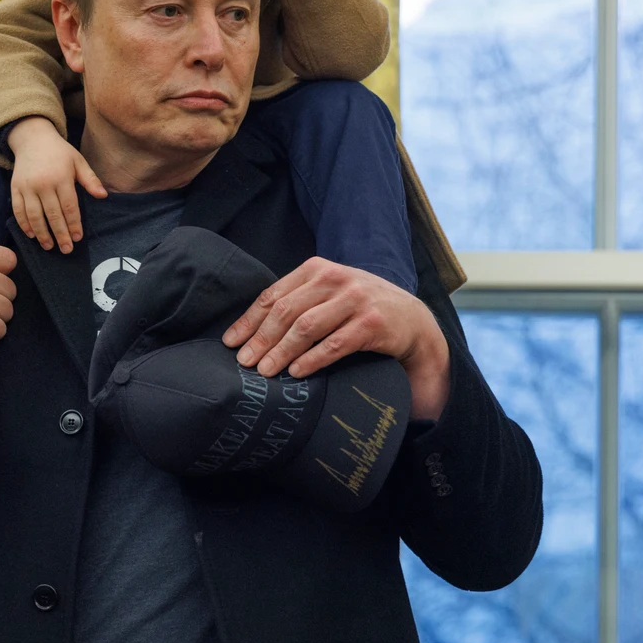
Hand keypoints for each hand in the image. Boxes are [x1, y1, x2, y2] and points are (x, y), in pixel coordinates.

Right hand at [7, 116, 106, 252]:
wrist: (32, 139)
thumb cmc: (59, 152)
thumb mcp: (78, 161)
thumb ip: (90, 179)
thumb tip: (103, 196)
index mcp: (61, 177)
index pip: (69, 206)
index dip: (74, 224)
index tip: (78, 237)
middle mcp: (43, 184)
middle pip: (52, 214)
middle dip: (60, 234)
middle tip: (66, 249)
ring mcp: (27, 187)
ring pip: (34, 216)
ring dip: (42, 233)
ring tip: (49, 246)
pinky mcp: (15, 188)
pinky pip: (18, 210)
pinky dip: (24, 224)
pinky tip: (32, 235)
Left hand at [221, 258, 449, 420]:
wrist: (412, 320)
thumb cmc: (360, 308)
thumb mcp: (329, 295)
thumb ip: (298, 302)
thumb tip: (250, 331)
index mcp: (318, 270)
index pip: (274, 295)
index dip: (249, 321)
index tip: (230, 343)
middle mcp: (335, 280)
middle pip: (286, 311)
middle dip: (261, 339)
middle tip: (245, 363)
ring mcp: (355, 300)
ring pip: (307, 327)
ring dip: (281, 351)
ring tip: (266, 371)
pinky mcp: (372, 323)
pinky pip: (334, 344)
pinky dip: (312, 360)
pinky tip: (297, 372)